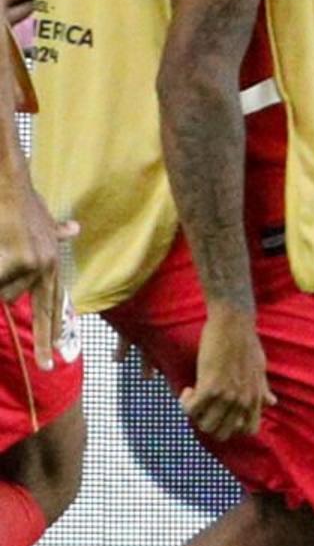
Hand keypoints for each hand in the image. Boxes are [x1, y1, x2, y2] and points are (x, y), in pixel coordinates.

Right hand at [0, 192, 66, 352]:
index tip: (53, 363)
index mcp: (51, 263)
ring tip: (0, 247)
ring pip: (2, 292)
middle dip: (33, 326)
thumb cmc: (19, 199)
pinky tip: (0, 249)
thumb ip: (55, 230)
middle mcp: (47, 266)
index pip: (54, 306)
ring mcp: (34, 264)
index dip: (53, 334)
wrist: (8, 183)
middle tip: (41, 355)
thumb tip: (74, 229)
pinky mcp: (19, 259)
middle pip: (27, 304)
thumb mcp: (41, 218)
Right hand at [183, 304, 272, 444]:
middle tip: (203, 404)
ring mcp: (228, 396)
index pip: (248, 431)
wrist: (234, 324)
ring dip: (195, 413)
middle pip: (221, 433)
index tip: (221, 411)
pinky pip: (191, 410)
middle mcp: (244, 401)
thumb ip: (263, 389)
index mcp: (257, 398)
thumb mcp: (260, 369)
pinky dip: (185, 403)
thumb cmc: (246, 343)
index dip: (231, 426)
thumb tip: (273, 403)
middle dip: (208, 422)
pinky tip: (189, 389)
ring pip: (204, 425)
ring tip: (195, 395)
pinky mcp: (210, 387)